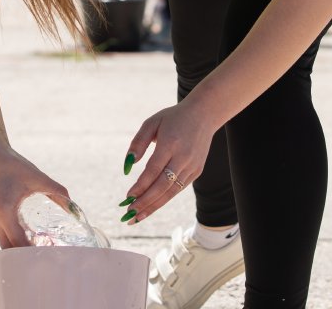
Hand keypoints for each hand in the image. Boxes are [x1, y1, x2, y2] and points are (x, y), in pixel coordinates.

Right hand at [0, 148, 71, 248]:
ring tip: (42, 251)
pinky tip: (33, 240)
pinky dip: (17, 243)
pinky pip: (5, 238)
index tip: (50, 257)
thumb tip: (74, 206)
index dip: (33, 254)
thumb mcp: (38, 177)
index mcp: (5, 213)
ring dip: (21, 251)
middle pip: (10, 251)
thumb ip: (57, 190)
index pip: (18, 243)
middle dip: (26, 258)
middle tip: (47, 258)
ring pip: (6, 246)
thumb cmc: (15, 166)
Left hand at [121, 101, 218, 224]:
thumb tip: (128, 166)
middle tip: (129, 215)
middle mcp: (183, 157)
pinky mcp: (196, 171)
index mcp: (170, 143)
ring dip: (153, 206)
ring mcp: (192, 166)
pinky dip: (164, 199)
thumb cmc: (173, 118)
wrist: (204, 115)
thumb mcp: (151, 123)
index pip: (153, 171)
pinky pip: (178, 189)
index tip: (127, 197)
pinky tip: (151, 206)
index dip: (140, 186)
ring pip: (171, 192)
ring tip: (137, 218)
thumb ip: (138, 143)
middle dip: (145, 203)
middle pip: (162, 186)